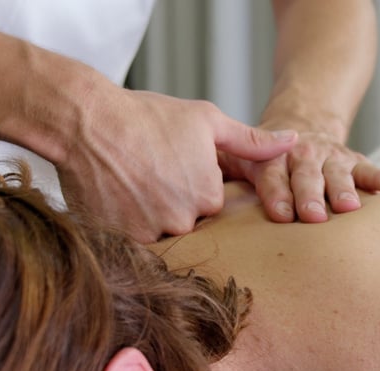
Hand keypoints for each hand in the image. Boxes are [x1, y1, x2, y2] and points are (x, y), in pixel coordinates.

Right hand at [55, 88, 296, 241]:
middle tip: (146, 174)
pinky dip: (125, 224)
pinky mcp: (122, 240)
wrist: (86, 121)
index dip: (187, 184)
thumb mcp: (205, 121)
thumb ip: (251, 140)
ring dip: (145, 215)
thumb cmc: (146, 117)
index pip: (208, 205)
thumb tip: (293, 142)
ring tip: (129, 184)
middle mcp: (186, 219)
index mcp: (210, 194)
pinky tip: (116, 198)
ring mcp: (153, 231)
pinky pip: (132, 243)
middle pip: (184, 222)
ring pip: (158, 233)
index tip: (169, 165)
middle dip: (168, 202)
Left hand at [219, 130, 379, 222]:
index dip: (276, 193)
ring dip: (343, 189)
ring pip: (336, 172)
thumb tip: (198, 206)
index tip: (282, 214)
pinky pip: (367, 168)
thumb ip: (222, 176)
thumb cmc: (263, 158)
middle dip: (309, 195)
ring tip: (350, 208)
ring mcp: (328, 156)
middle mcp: (300, 156)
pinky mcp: (351, 158)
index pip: (270, 176)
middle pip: (304, 175)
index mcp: (269, 160)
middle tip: (313, 217)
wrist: (300, 119)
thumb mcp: (238, 158)